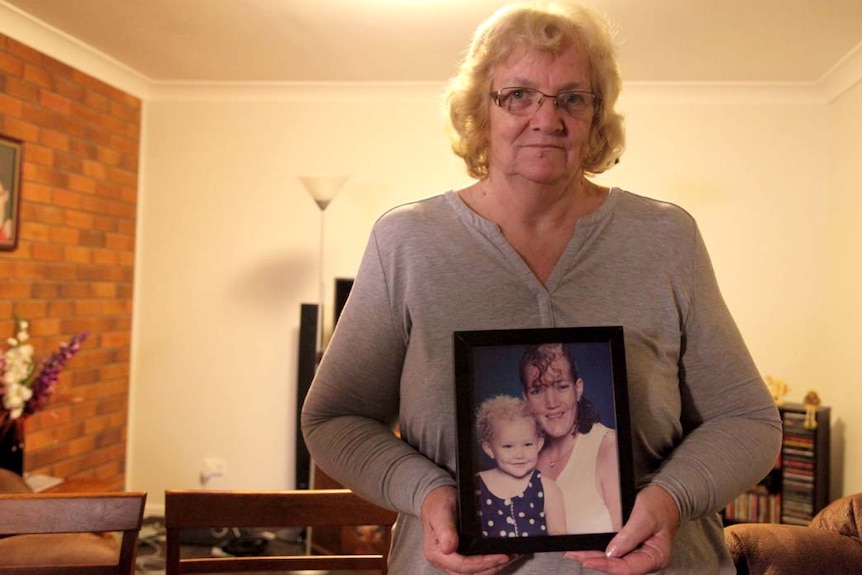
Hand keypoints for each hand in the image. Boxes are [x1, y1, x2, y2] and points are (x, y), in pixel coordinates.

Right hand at [421, 485, 519, 574]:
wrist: (436, 498)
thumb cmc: (438, 503)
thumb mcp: (440, 512)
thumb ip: (444, 529)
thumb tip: (448, 549)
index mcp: (436, 553)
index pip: (462, 565)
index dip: (483, 563)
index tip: (502, 556)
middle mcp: (443, 561)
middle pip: (471, 573)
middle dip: (493, 566)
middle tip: (511, 556)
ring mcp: (451, 561)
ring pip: (475, 572)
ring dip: (494, 566)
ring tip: (511, 556)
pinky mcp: (460, 558)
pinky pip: (476, 566)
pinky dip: (490, 563)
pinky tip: (501, 555)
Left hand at [564, 485, 678, 574]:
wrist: (664, 496)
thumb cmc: (659, 505)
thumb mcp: (645, 517)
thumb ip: (630, 536)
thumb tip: (612, 553)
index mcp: (656, 557)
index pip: (628, 568)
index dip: (607, 566)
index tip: (589, 561)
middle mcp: (645, 559)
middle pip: (618, 566)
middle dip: (596, 562)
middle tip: (575, 555)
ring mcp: (637, 554)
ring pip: (613, 561)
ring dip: (594, 557)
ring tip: (575, 554)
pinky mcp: (629, 547)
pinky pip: (613, 552)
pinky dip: (598, 551)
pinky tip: (586, 549)